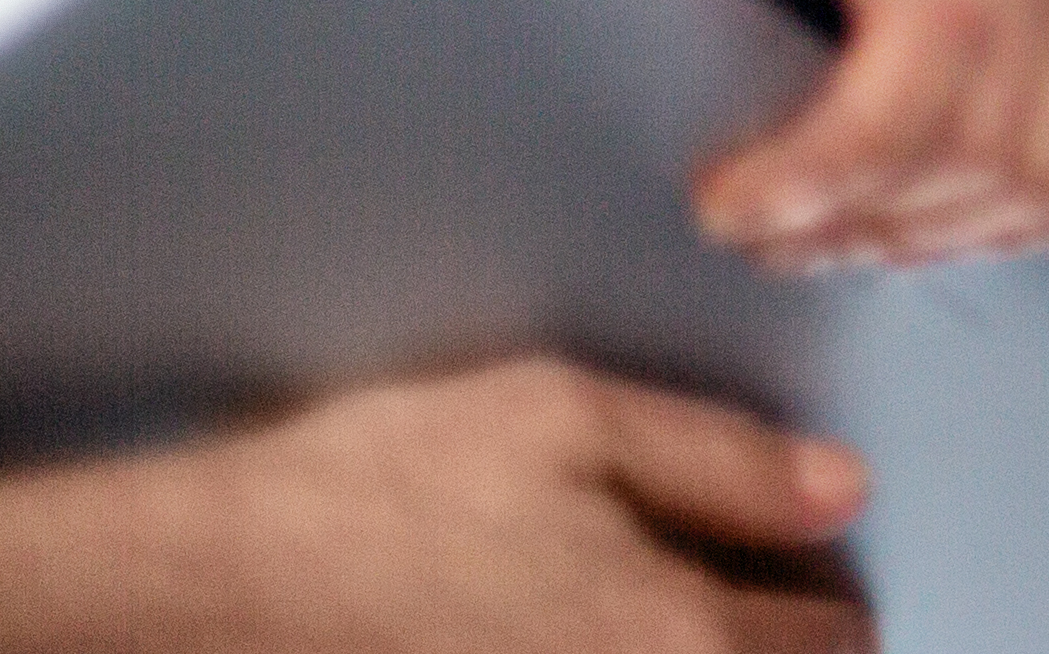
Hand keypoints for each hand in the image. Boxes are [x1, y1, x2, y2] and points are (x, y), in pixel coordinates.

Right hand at [169, 354, 868, 652]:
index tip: (797, 555)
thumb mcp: (567, 418)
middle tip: (742, 593)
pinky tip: (569, 630)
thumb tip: (838, 492)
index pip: (832, 634)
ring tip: (646, 611)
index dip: (825, 583)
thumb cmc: (379, 494)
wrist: (210, 590)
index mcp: (678, 638)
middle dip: (774, 645)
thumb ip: (725, 458)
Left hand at [616, 0, 1048, 272]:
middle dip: (854, 211)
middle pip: (979, 141)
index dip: (837, 148)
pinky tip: (909, 219)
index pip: (938, 38)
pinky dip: (994, 233)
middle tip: (764, 233)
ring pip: (1030, 186)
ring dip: (913, 233)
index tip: (726, 203)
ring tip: (822, 231)